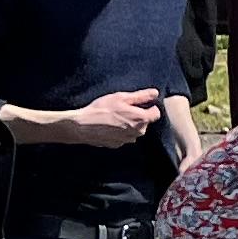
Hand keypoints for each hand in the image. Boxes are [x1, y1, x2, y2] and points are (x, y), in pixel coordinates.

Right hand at [19, 88, 164, 146]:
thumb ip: (141, 96)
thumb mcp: (121, 97)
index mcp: (141, 120)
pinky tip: (108, 125)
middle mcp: (137, 132)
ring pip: (133, 130)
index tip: (139, 103)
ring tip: (113, 117)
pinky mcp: (117, 144)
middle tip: (122, 109)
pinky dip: (119, 131)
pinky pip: (123, 136)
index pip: (156, 113)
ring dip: (128, 124)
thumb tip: (155, 93)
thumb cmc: (101, 109)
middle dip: (137, 115)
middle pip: (144, 122)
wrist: (81, 126)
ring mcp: (127, 140)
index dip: (149, 107)